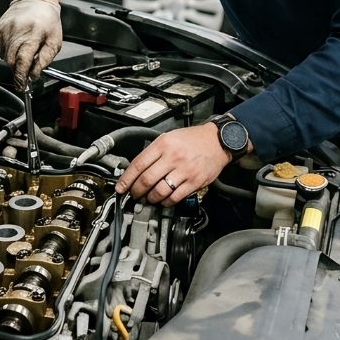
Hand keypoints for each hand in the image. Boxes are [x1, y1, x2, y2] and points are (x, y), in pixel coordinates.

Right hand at [0, 0, 61, 88]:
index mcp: (33, 33)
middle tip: (25, 71)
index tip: (22, 86)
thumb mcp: (54, 41)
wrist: (35, 0)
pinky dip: (8, 52)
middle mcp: (17, 31)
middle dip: (18, 70)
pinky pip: (0, 49)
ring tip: (24, 51)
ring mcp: (5, 29)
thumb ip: (45, 59)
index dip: (21, 76)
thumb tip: (34, 75)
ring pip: (4, 56)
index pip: (23, 60)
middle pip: (11, 61)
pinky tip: (17, 44)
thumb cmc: (48, 20)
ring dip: (14, 61)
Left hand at [115, 123, 230, 206]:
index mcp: (164, 144)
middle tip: (134, 195)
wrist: (218, 141)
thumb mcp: (170, 137)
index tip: (121, 188)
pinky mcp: (194, 182)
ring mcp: (184, 170)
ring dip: (150, 198)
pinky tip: (164, 200)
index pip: (138, 164)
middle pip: (147, 180)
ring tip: (148, 198)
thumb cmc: (193, 139)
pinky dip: (166, 202)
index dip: (126, 179)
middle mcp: (173, 157)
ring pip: (160, 191)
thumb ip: (154, 151)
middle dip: (136, 191)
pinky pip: (175, 197)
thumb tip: (136, 169)